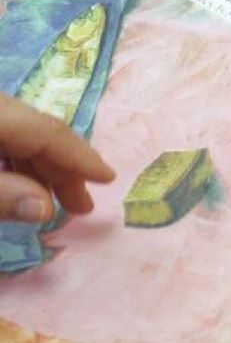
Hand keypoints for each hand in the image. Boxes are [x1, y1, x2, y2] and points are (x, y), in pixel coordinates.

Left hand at [0, 95, 115, 222]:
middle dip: (62, 168)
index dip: (79, 156)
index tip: (108, 179)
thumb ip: (0, 196)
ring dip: (40, 168)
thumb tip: (45, 209)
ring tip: (54, 202)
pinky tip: (22, 181)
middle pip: (37, 132)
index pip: (46, 132)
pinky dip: (18, 160)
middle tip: (82, 206)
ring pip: (20, 134)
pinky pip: (5, 137)